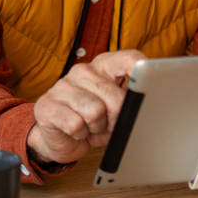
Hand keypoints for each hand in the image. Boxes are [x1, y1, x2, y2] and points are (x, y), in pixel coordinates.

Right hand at [27, 49, 143, 165]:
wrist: (61, 139)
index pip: (128, 59)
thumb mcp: (116, 111)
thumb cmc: (92, 122)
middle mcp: (82, 71)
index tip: (150, 85)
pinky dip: (79, 134)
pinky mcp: (47, 105)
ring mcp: (62, 86)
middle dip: (115, 119)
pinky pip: (75, 124)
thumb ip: (130, 101)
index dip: (142, 72)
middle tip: (106, 123)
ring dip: (95, 127)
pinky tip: (74, 131)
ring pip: (95, 112)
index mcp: (103, 66)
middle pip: (115, 98)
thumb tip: (145, 105)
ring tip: (88, 126)